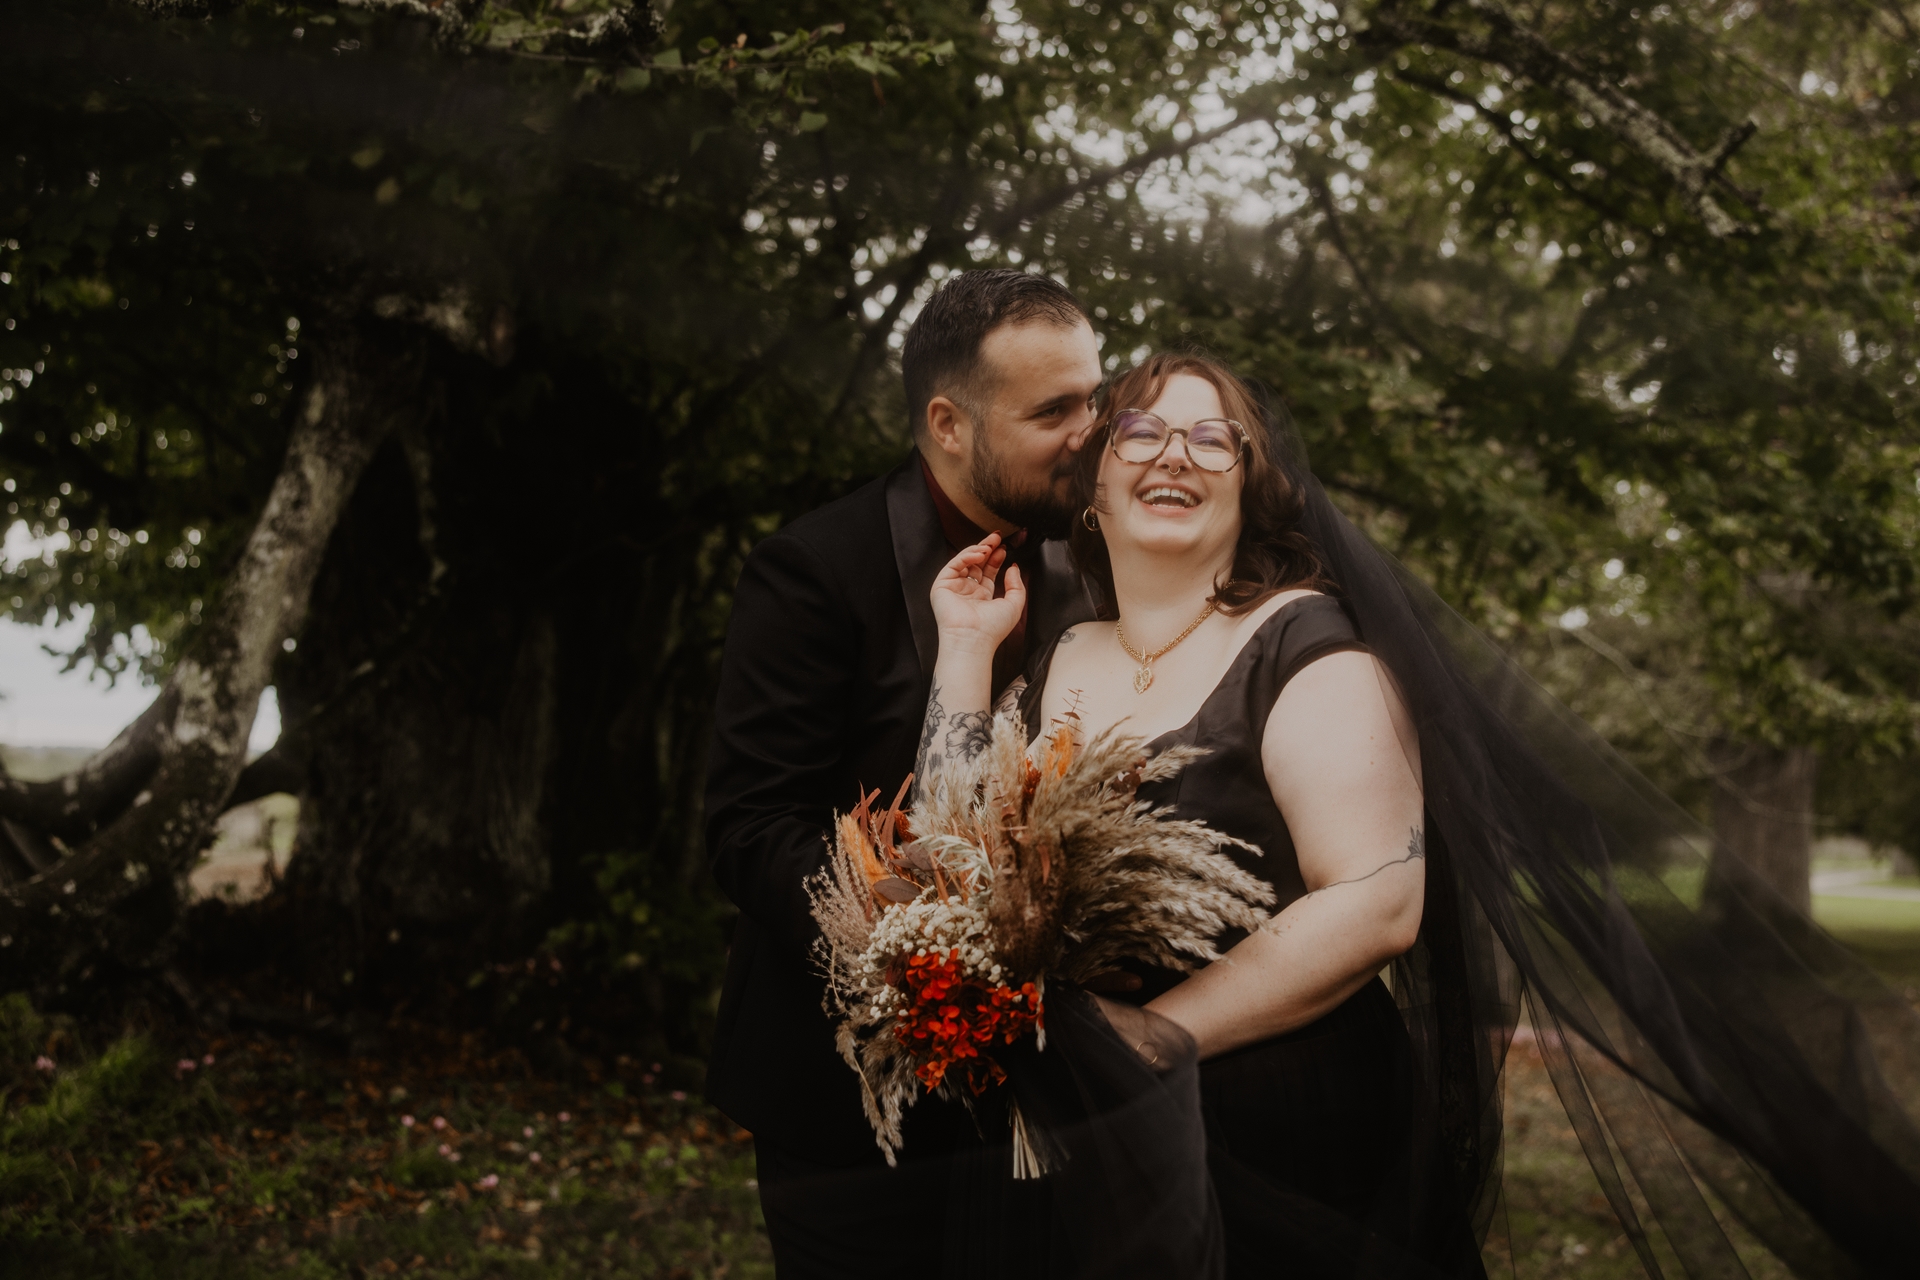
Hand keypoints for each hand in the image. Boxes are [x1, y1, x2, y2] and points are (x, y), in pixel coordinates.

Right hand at [930, 533, 1024, 656]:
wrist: (973, 639)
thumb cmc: (992, 629)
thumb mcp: (1014, 605)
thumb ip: (1017, 585)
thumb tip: (1014, 568)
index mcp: (982, 597)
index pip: (988, 572)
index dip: (996, 559)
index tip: (1005, 548)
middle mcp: (968, 592)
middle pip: (976, 564)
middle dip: (987, 549)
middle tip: (996, 537)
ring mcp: (954, 588)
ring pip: (964, 562)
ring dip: (978, 549)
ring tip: (990, 543)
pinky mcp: (942, 586)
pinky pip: (954, 565)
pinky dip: (966, 555)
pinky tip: (980, 553)